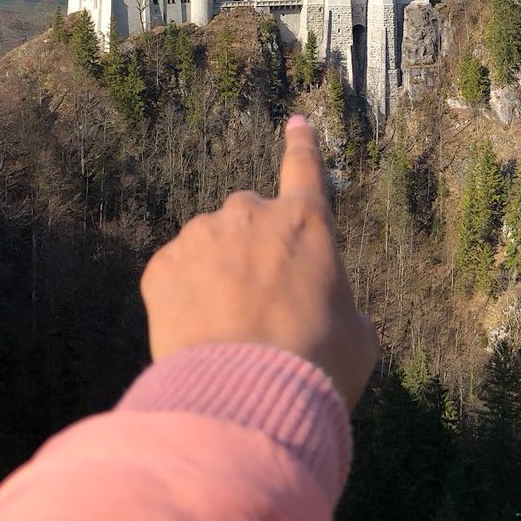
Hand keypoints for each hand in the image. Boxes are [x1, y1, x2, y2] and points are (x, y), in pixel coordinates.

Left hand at [140, 115, 378, 407]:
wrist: (245, 397)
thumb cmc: (315, 366)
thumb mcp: (358, 338)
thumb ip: (346, 309)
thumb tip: (339, 315)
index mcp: (307, 223)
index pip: (305, 168)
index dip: (302, 145)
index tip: (296, 123)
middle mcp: (252, 215)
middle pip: (249, 213)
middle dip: (252, 245)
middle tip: (258, 301)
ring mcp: (202, 236)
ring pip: (208, 244)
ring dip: (216, 272)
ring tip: (227, 330)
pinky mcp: (162, 266)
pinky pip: (174, 273)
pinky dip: (184, 296)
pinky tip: (199, 334)